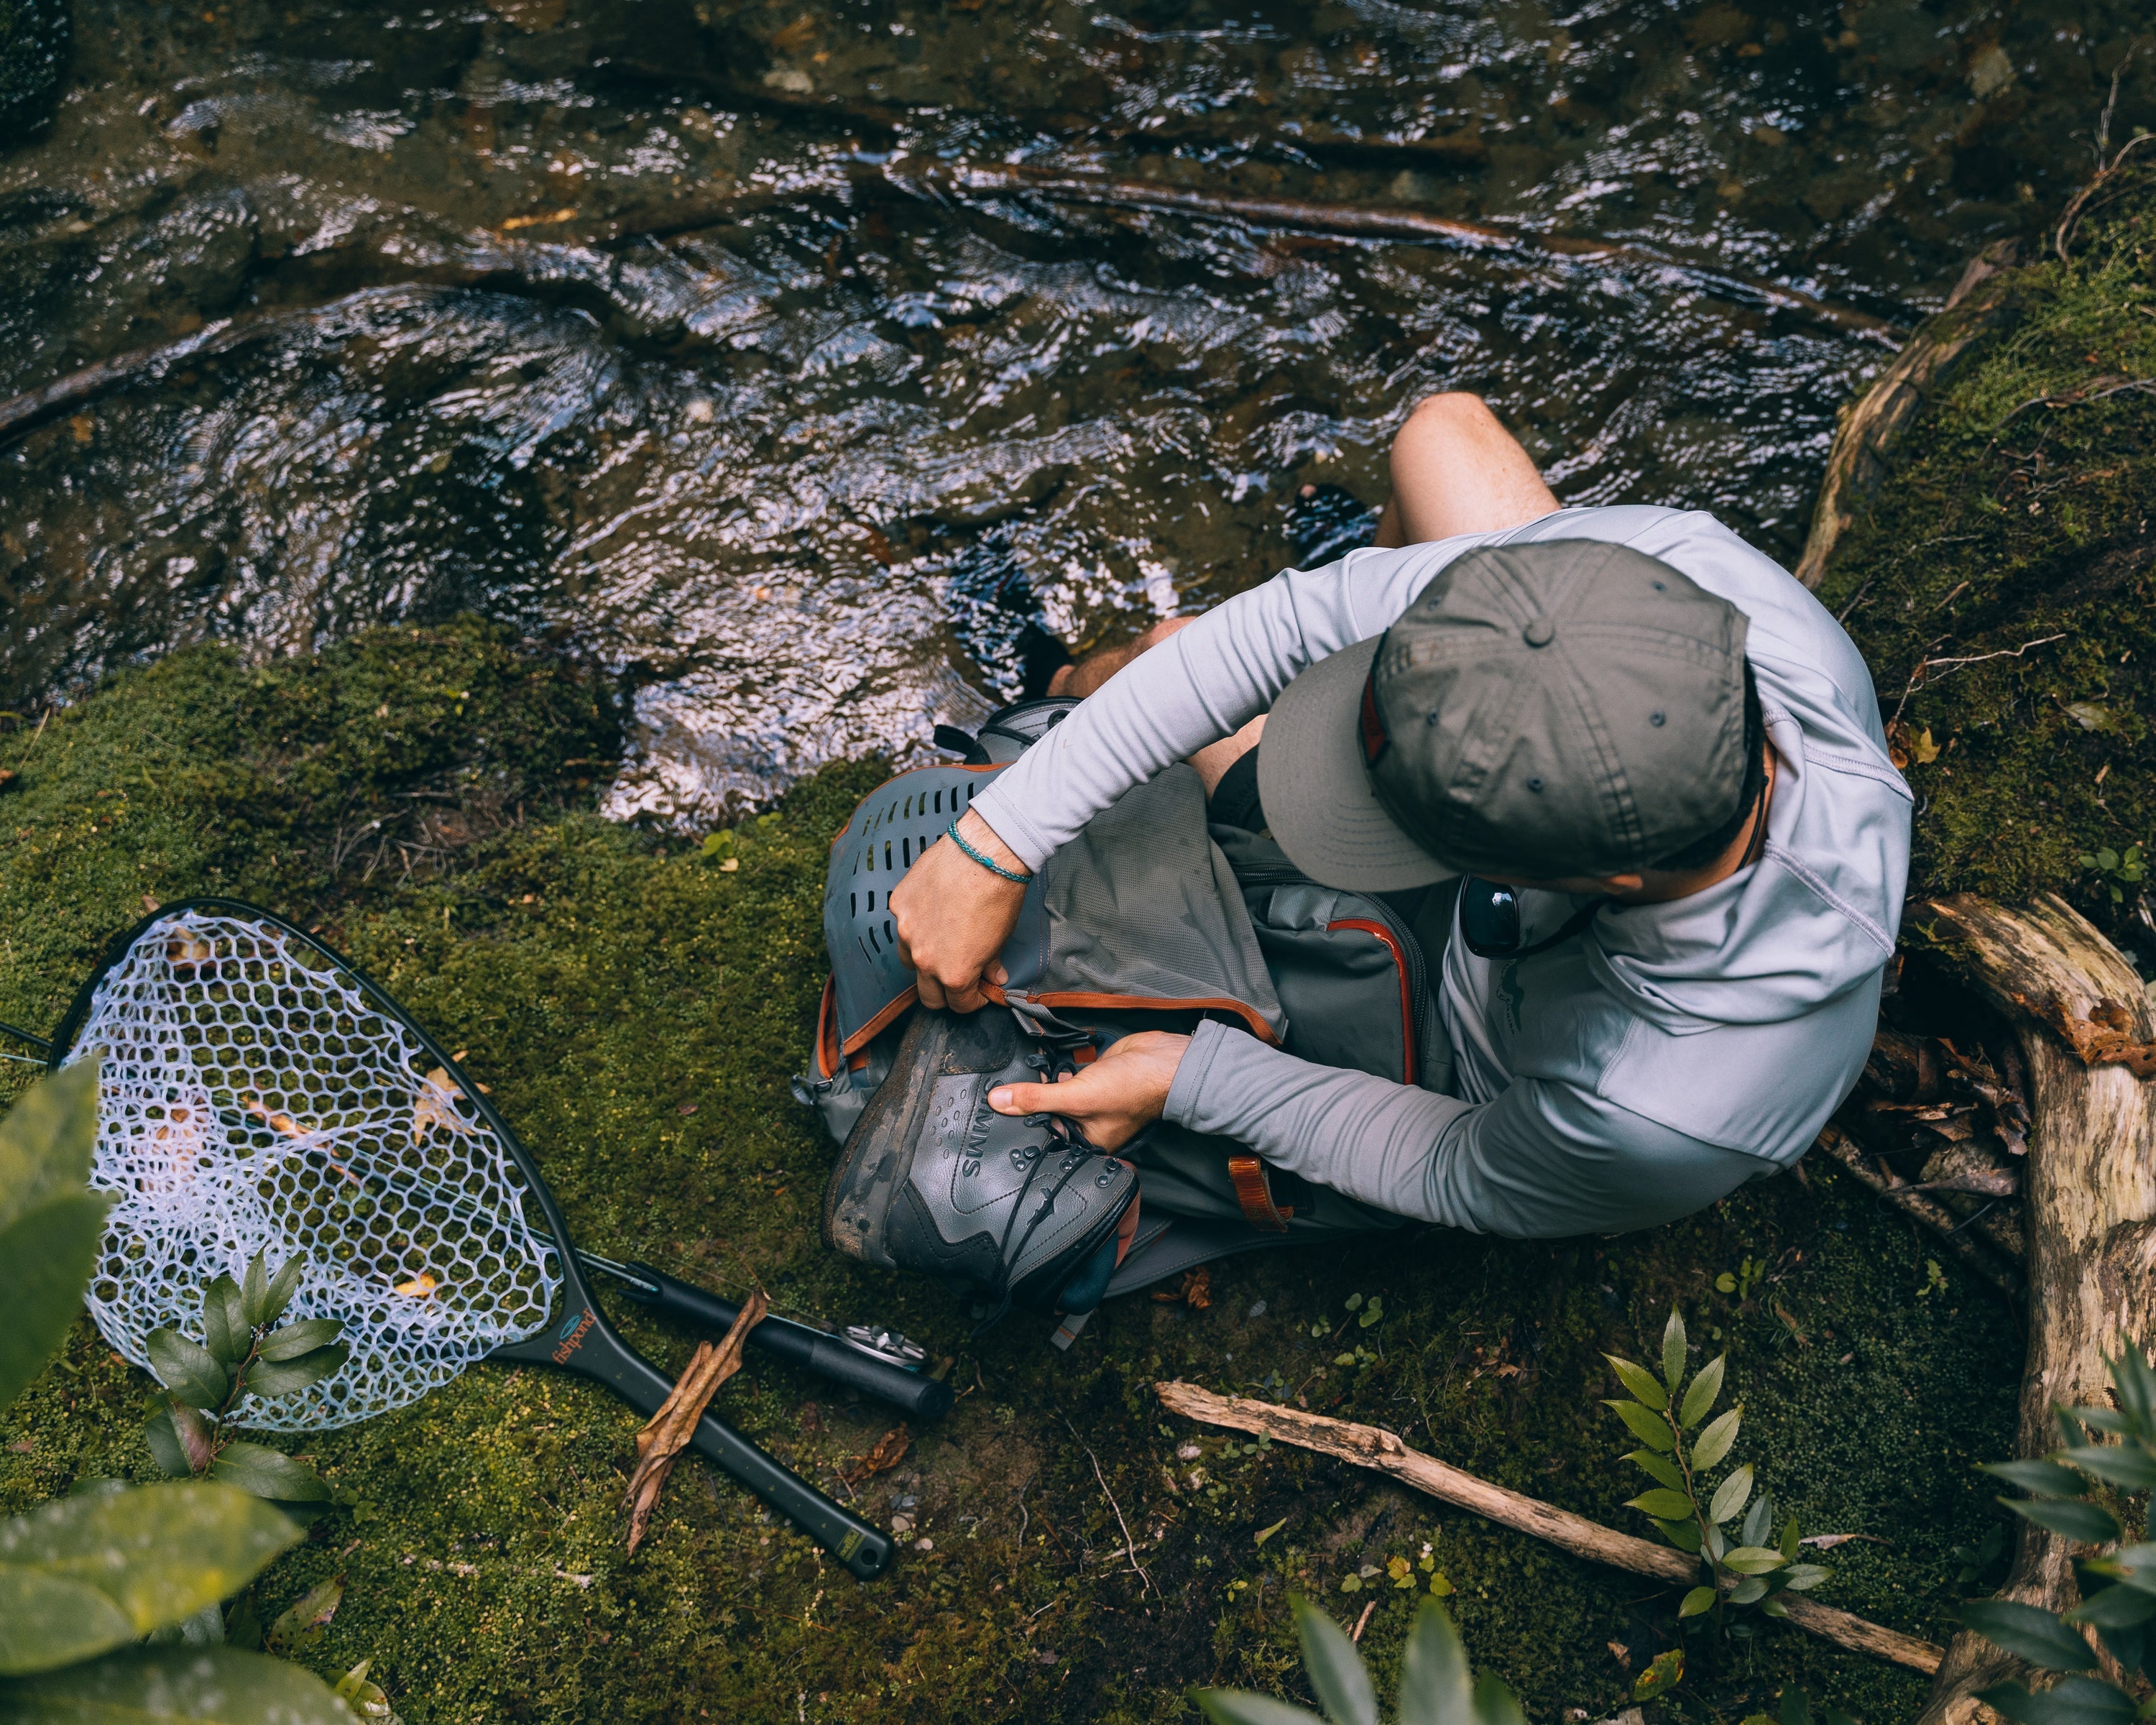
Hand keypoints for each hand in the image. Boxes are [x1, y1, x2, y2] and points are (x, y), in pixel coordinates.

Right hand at [890, 807, 1028, 1012]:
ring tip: (943, 942)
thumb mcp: (1002, 938)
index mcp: (954, 974)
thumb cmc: (999, 894)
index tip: (977, 992)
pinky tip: (934, 909)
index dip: (971, 1001)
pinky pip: (904, 923)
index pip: (957, 1004)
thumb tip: (993, 976)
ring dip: (925, 959)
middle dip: (944, 992)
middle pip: (927, 993)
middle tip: (958, 978)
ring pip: (909, 959)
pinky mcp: (898, 905)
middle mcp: (924, 959)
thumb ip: (990, 963)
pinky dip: (917, 923)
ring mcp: (906, 931)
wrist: (984, 853)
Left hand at [986, 1031, 1188, 1151]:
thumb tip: (999, 1101)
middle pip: (1049, 1116)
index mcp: (1088, 1142)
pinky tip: (1040, 1065)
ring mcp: (1089, 1100)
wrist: (1162, 1059)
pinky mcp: (1091, 1078)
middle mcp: (1088, 1124)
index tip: (997, 1118)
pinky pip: (1065, 1078)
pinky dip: (1054, 1072)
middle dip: (1029, 1104)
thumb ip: (1037, 1099)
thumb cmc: (1133, 1089)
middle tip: (1001, 1094)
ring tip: (1018, 1078)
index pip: (1048, 1140)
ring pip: (1055, 1096)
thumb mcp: (1077, 1097)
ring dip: (1040, 1085)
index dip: (1025, 1129)